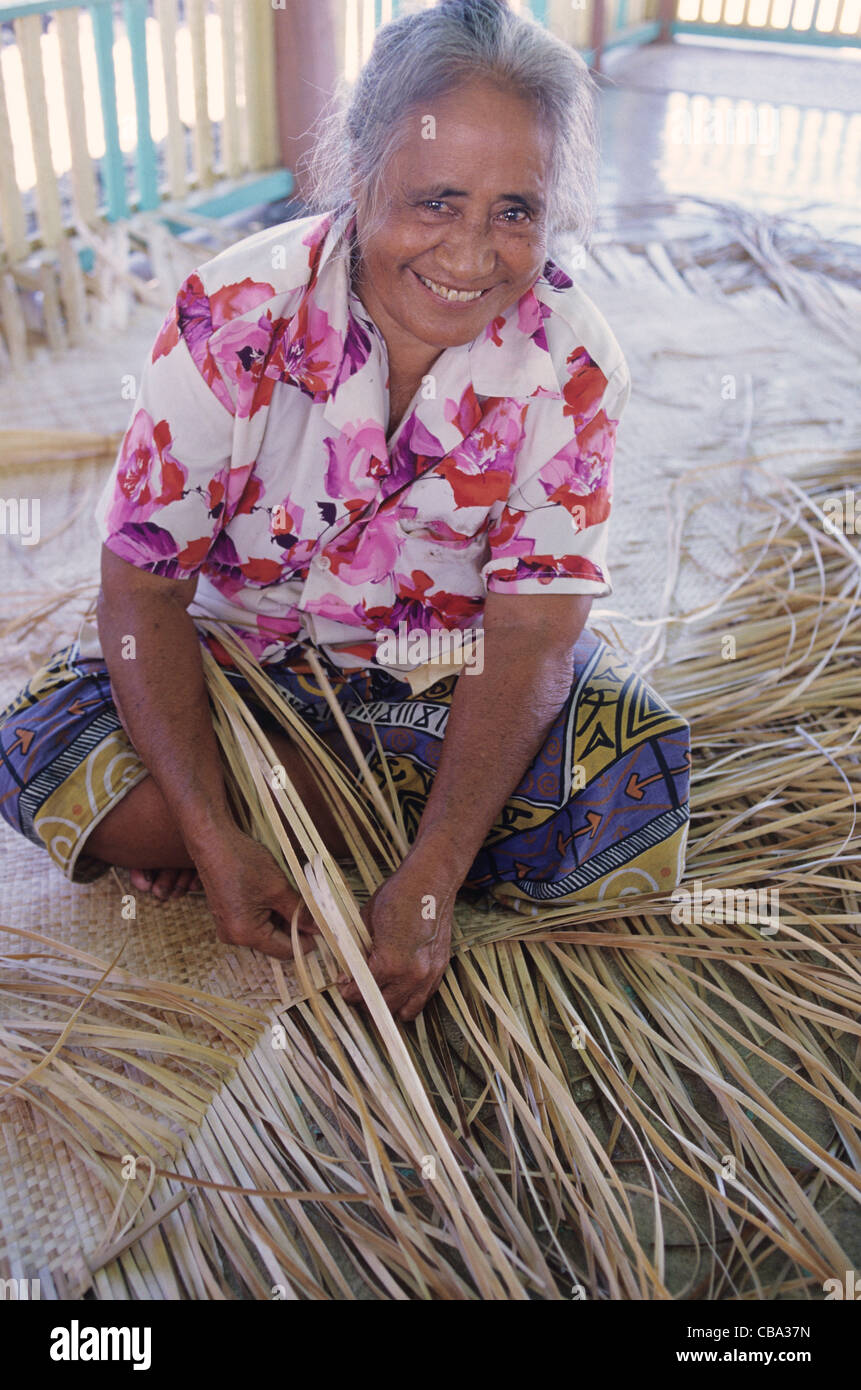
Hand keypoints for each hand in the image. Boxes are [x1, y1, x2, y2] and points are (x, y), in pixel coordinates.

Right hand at [194, 826, 318, 960]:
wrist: (213, 842)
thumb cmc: (243, 862)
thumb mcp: (279, 888)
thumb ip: (300, 912)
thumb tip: (318, 929)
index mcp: (245, 934)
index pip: (285, 951)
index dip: (307, 942)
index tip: (323, 930)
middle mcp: (233, 937)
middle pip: (274, 943)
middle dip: (295, 929)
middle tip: (314, 912)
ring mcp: (228, 927)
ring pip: (265, 932)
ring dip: (283, 919)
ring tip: (297, 900)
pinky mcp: (227, 916)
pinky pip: (254, 923)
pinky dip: (270, 914)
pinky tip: (280, 897)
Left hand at [337, 857, 455, 1020]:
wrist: (431, 881)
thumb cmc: (396, 896)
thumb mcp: (365, 921)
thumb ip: (357, 950)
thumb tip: (347, 970)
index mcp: (390, 963)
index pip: (362, 992)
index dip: (348, 991)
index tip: (343, 985)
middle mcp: (412, 975)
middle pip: (383, 1007)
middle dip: (366, 1000)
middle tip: (357, 988)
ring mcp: (429, 974)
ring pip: (407, 1011)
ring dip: (391, 1006)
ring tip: (380, 992)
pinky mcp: (440, 968)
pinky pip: (424, 998)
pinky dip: (410, 998)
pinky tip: (399, 986)